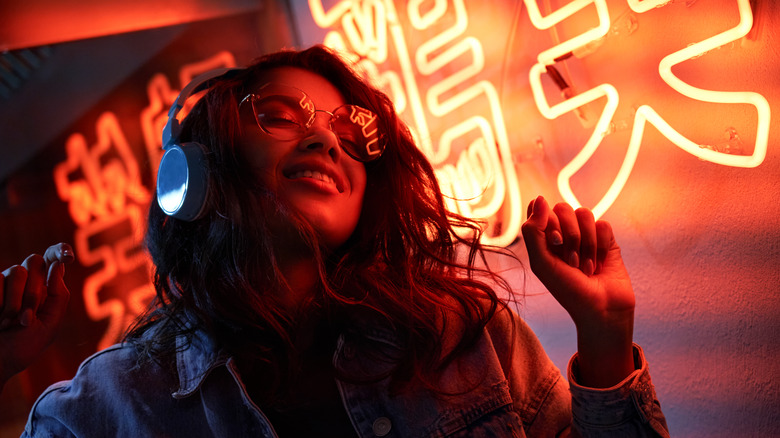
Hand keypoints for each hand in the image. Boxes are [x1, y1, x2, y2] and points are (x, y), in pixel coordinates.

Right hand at [0, 243, 73, 387]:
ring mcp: (3, 283)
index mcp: (44, 289)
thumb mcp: (49, 326)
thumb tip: (58, 266)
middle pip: (36, 261)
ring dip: (17, 301)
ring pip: (17, 270)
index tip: (67, 256)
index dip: (60, 250)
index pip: (52, 259)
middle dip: (35, 291)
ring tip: (9, 323)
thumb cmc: (22, 348)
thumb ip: (59, 297)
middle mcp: (24, 282)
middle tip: (27, 318)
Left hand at [521, 196, 634, 386]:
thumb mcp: (541, 263)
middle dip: (568, 235)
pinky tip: (600, 263)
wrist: (601, 310)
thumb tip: (540, 198)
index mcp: (543, 238)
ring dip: (585, 243)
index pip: (540, 208)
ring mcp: (586, 235)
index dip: (547, 221)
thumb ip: (533, 231)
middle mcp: (564, 233)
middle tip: (571, 261)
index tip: (553, 243)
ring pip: (584, 213)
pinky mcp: (607, 240)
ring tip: (585, 266)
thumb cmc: (567, 291)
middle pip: (563, 208)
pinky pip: (603, 224)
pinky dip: (600, 246)